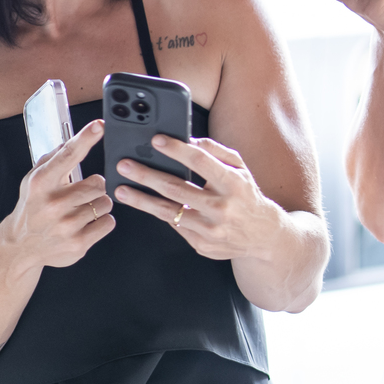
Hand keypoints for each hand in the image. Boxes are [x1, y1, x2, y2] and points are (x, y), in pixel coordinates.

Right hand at [4, 120, 114, 269]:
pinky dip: (101, 221)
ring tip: (80, 210)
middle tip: (82, 193)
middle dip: (95, 186)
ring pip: (106, 203)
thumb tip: (75, 138)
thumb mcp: (35, 179)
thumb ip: (55, 158)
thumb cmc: (33, 207)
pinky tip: (85, 223)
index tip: (99, 125)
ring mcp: (66, 226)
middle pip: (98, 183)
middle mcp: (53, 204)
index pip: (68, 155)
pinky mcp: (78, 243)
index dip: (86, 138)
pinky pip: (109, 222)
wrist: (20, 246)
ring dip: (98, 204)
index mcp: (42, 183)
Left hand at [113, 135, 282, 260]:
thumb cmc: (246, 195)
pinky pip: (175, 225)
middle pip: (177, 188)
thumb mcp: (239, 168)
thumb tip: (188, 140)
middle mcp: (222, 207)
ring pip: (168, 212)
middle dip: (147, 175)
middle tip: (125, 165)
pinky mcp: (201, 244)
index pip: (201, 162)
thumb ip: (215, 151)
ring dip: (141, 200)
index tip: (156, 140)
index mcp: (233, 183)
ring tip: (121, 190)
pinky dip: (158, 213)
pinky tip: (142, 203)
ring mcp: (210, 229)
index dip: (176, 150)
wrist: (262, 234)